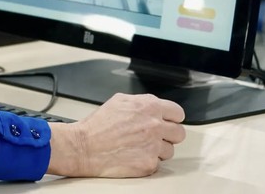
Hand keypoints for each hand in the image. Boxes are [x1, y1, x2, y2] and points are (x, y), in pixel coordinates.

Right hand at [46, 93, 185, 177]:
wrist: (85, 146)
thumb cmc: (98, 125)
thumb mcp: (119, 101)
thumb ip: (141, 102)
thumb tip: (153, 106)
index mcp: (149, 106)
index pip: (178, 113)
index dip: (172, 118)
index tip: (168, 122)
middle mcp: (154, 125)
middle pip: (179, 133)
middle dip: (168, 135)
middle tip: (155, 136)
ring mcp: (153, 146)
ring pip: (170, 150)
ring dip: (158, 150)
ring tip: (140, 147)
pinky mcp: (149, 164)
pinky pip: (157, 164)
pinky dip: (147, 161)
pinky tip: (134, 155)